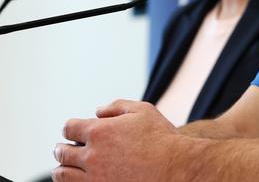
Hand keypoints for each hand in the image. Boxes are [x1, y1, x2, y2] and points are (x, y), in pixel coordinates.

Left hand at [52, 100, 178, 180]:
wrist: (175, 167)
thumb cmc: (161, 137)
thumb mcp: (143, 110)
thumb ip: (117, 106)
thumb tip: (98, 111)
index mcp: (99, 131)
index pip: (69, 128)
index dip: (71, 128)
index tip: (74, 131)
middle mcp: (91, 155)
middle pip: (62, 152)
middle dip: (62, 149)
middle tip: (63, 149)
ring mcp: (94, 177)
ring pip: (63, 175)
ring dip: (62, 168)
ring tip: (65, 167)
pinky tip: (80, 178)